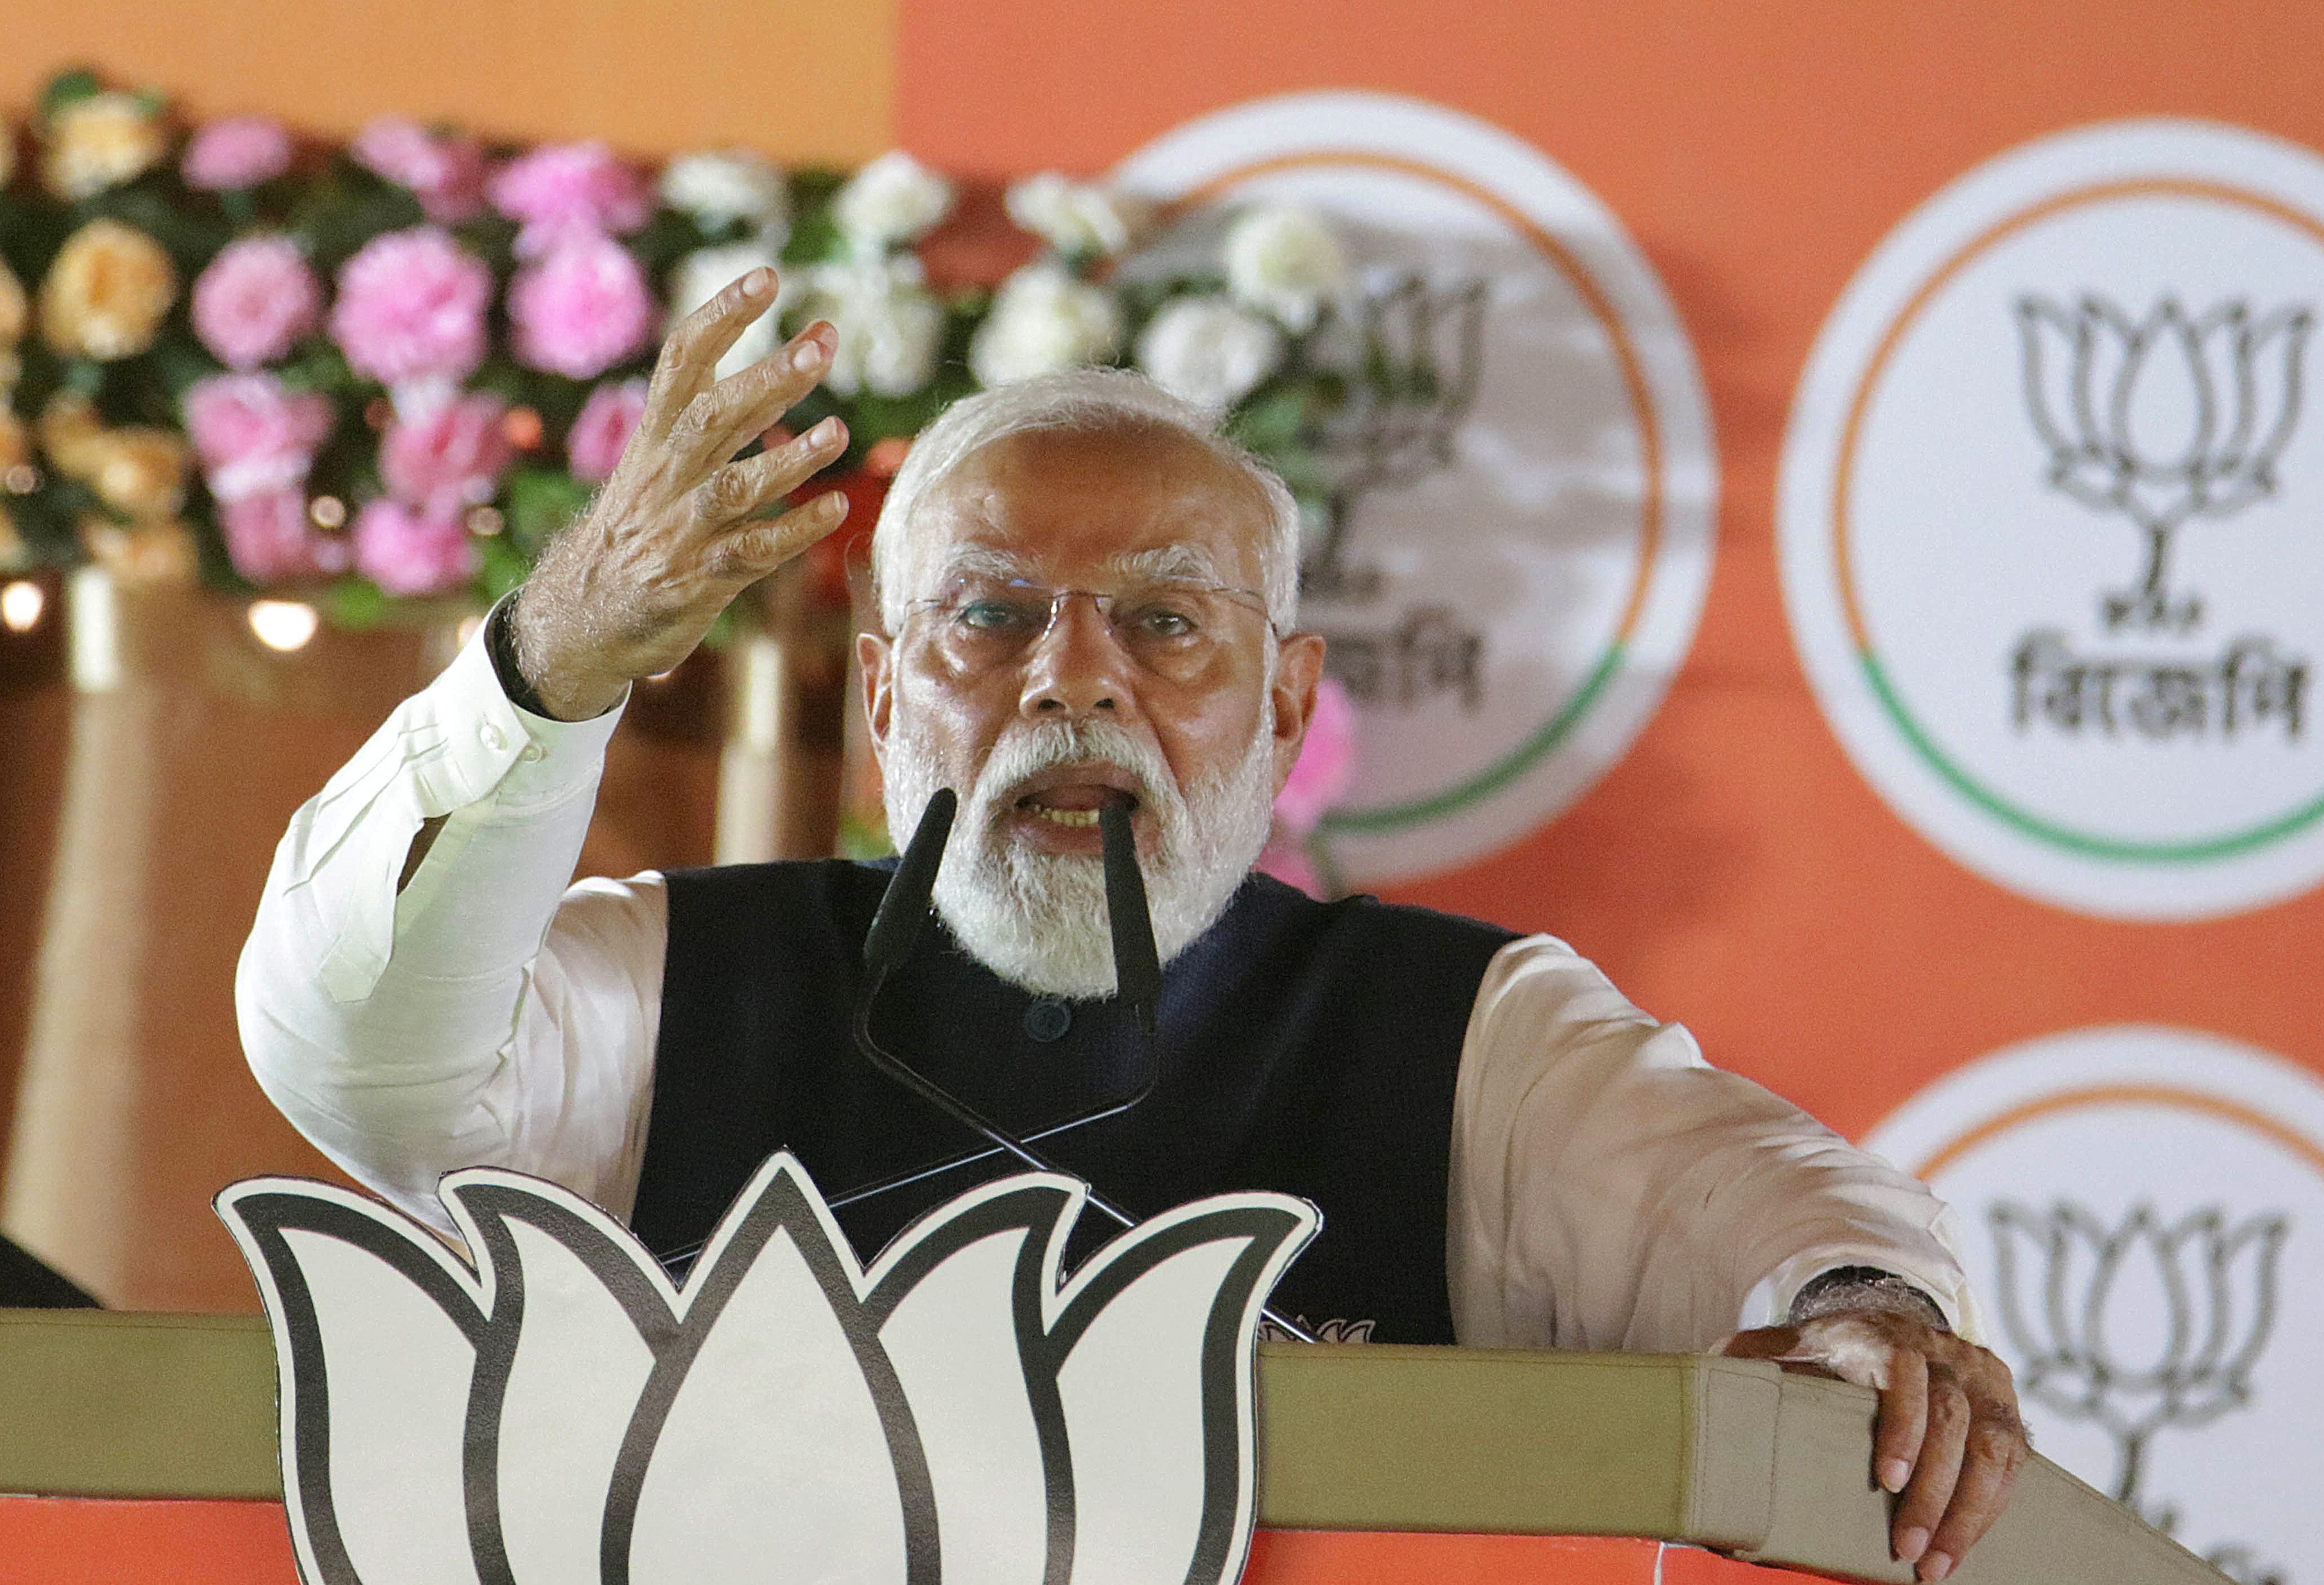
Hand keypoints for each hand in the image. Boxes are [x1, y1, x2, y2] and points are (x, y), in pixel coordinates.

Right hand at [511, 267, 850, 719]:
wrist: (582, 618)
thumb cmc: (640, 530)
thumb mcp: (659, 463)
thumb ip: (715, 416)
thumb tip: (789, 362)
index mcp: (654, 436)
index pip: (683, 359)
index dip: (723, 314)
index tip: (767, 275)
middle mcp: (666, 475)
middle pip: (715, 414)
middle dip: (769, 377)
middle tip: (822, 342)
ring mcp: (681, 529)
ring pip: (735, 484)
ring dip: (791, 458)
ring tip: (840, 432)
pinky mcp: (699, 579)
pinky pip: (753, 552)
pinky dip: (795, 530)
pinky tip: (836, 509)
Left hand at [1723, 1311, 2027, 1580]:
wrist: (1893, 1319)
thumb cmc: (1832, 1346)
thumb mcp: (1791, 1341)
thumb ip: (1756, 1354)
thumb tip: (1712, 1371)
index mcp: (1888, 1337)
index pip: (1907, 1376)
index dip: (1902, 1428)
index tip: (1885, 1479)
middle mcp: (1945, 1353)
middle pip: (1954, 1419)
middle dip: (1934, 1491)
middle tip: (1908, 1549)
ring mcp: (1982, 1380)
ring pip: (1993, 1446)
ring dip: (1969, 1513)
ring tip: (1938, 1565)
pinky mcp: (2006, 1407)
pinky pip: (2013, 1462)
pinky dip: (1992, 1507)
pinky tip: (1965, 1545)